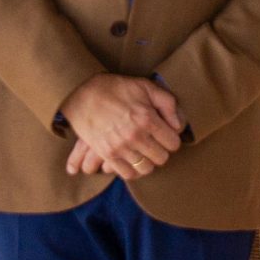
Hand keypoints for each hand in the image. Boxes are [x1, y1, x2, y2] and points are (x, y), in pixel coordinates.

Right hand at [60, 74, 183, 179]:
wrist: (81, 94)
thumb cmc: (116, 88)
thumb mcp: (145, 86)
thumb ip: (167, 103)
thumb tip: (178, 125)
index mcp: (147, 118)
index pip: (173, 143)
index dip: (172, 139)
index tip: (165, 135)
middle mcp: (135, 135)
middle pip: (161, 158)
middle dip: (161, 151)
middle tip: (155, 144)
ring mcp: (120, 147)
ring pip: (146, 168)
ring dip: (148, 162)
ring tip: (144, 152)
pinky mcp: (107, 154)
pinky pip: (128, 174)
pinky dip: (133, 170)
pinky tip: (132, 160)